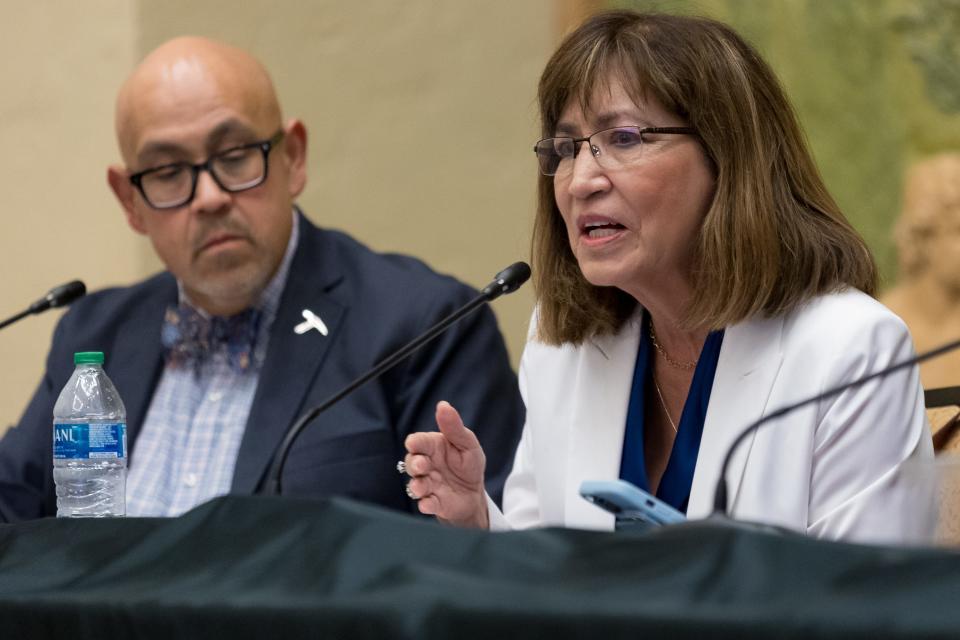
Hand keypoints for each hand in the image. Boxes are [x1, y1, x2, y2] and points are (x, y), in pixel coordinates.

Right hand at [403, 401, 488, 527]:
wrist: (475, 493)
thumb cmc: (468, 464)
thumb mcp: (467, 443)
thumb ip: (454, 427)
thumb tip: (442, 405)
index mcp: (432, 447)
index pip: (417, 442)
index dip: (414, 443)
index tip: (414, 444)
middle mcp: (425, 466)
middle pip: (411, 462)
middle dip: (414, 464)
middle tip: (422, 466)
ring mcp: (427, 485)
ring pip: (414, 484)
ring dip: (416, 486)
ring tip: (421, 487)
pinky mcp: (433, 503)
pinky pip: (425, 504)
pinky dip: (425, 504)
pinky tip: (429, 503)